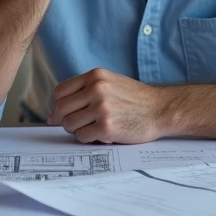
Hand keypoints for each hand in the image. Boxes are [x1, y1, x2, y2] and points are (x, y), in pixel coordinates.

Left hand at [48, 68, 168, 143]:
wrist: (161, 109)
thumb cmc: (135, 99)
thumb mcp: (110, 83)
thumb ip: (84, 92)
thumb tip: (54, 114)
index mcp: (95, 76)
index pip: (60, 92)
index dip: (61, 105)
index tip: (67, 113)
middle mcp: (96, 89)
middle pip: (62, 109)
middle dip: (66, 120)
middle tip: (80, 124)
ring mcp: (101, 108)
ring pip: (69, 124)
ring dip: (78, 130)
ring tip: (93, 128)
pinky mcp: (106, 127)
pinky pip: (82, 137)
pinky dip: (88, 139)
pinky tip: (101, 134)